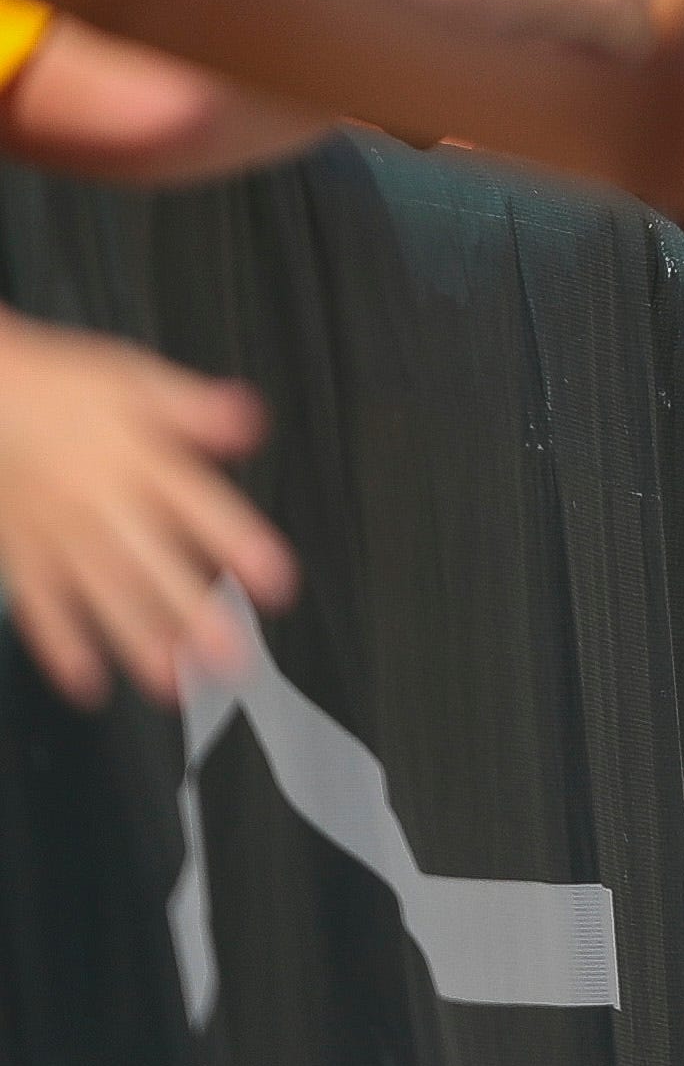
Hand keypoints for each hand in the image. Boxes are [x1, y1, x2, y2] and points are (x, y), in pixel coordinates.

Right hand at [0, 305, 294, 705]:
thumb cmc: (60, 390)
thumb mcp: (136, 381)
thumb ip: (197, 409)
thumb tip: (249, 421)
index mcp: (142, 462)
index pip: (201, 509)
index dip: (240, 546)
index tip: (275, 583)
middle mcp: (102, 505)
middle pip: (154, 565)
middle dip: (196, 615)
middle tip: (234, 659)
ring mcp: (59, 535)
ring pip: (102, 595)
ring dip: (139, 642)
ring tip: (174, 685)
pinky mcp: (22, 556)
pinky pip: (41, 606)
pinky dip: (61, 647)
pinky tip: (88, 682)